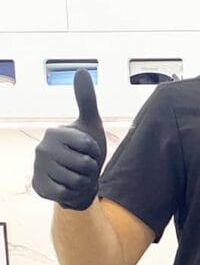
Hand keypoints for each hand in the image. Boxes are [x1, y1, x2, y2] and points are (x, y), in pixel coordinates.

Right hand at [32, 69, 106, 210]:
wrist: (77, 180)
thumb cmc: (85, 151)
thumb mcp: (90, 125)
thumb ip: (86, 100)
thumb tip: (81, 70)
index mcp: (54, 132)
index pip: (89, 146)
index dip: (95, 152)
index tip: (89, 151)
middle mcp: (42, 148)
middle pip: (84, 165)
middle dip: (91, 170)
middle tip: (83, 167)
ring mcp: (39, 168)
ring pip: (77, 181)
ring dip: (83, 182)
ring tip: (77, 177)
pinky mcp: (40, 187)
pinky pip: (66, 193)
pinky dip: (73, 193)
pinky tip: (69, 187)